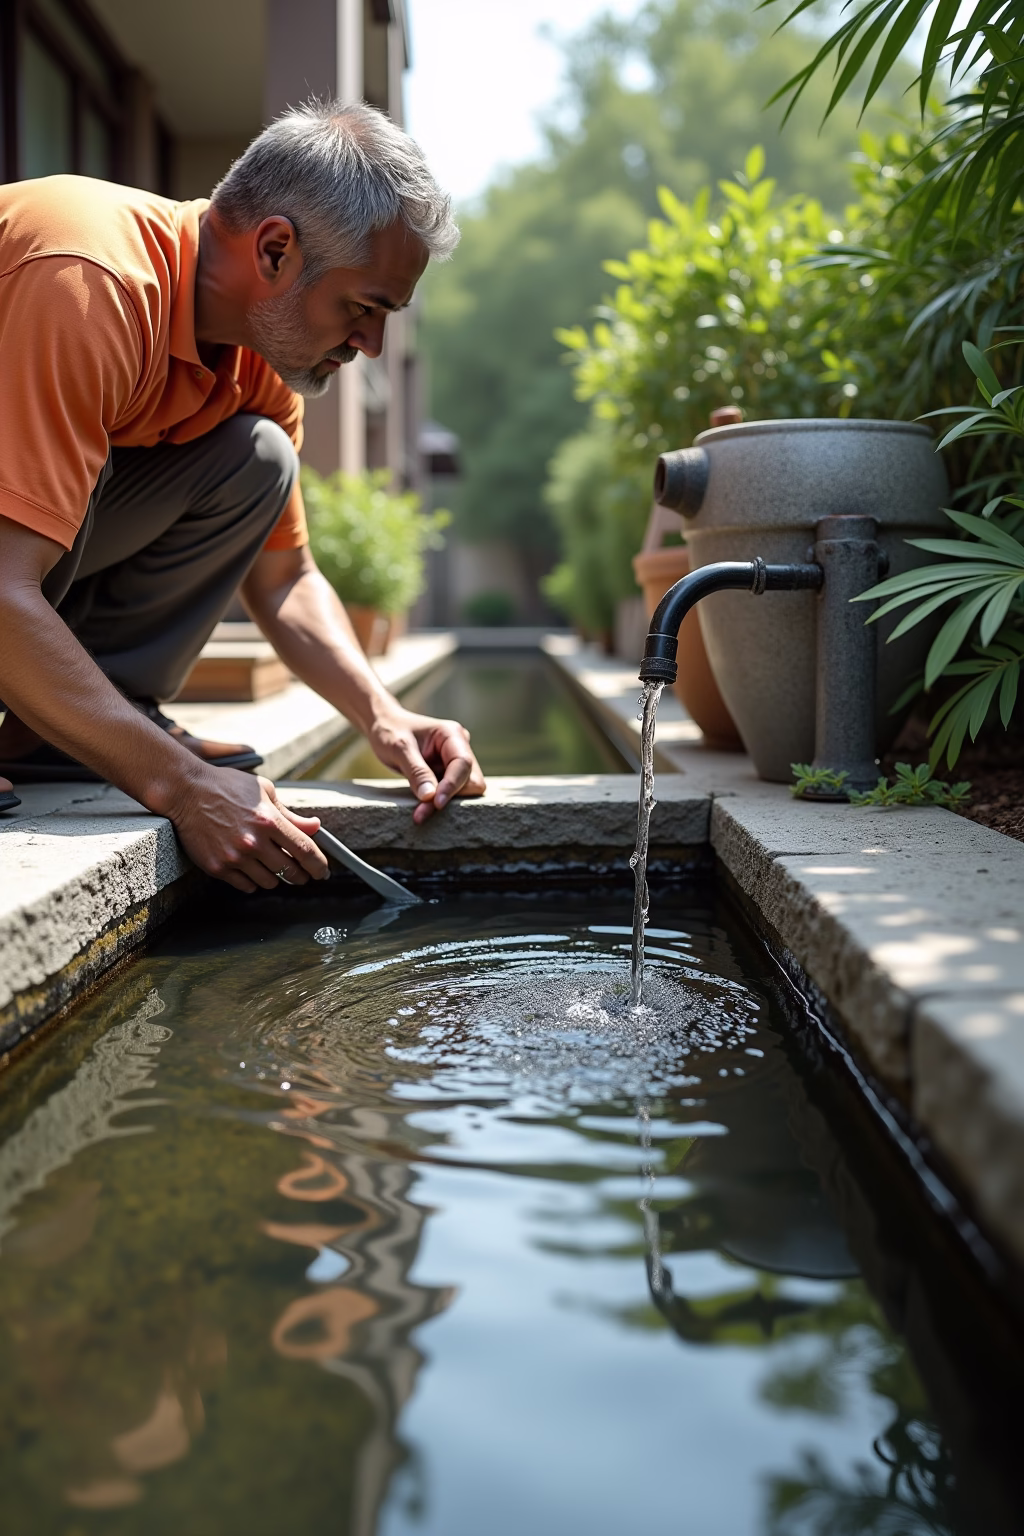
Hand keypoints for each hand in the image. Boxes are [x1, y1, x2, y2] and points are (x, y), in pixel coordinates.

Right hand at [167, 766, 329, 891]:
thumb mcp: (264, 791)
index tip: (323, 872)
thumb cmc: (226, 786)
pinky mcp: (217, 867)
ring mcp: (234, 857)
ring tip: (271, 865)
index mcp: (269, 821)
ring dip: (275, 877)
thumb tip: (314, 827)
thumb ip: (290, 814)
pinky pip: (245, 886)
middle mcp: (253, 842)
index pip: (305, 851)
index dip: (319, 865)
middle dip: (300, 875)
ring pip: (269, 882)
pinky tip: (251, 868)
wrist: (185, 791)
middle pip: (290, 871)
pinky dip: (253, 881)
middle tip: (301, 873)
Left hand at [368, 707, 485, 822]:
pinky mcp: (446, 774)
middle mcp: (459, 747)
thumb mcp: (399, 748)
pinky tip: (421, 808)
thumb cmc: (390, 731)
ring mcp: (454, 762)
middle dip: (452, 797)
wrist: (383, 726)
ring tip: (420, 813)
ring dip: (444, 803)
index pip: (463, 763)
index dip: (452, 785)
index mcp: (452, 735)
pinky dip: (437, 802)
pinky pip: (451, 793)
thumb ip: (416, 771)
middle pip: (471, 780)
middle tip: (423, 812)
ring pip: (464, 790)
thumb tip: (430, 796)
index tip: (437, 803)